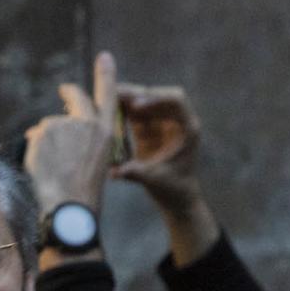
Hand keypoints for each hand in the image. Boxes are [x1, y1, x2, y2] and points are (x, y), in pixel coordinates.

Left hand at [24, 52, 118, 213]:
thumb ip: (78, 142)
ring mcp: (65, 125)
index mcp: (107, 134)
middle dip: (69, 92)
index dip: (106, 75)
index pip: (108, 97)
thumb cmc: (82, 197)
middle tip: (64, 90)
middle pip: (75, 99)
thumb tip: (43, 128)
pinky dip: (34, 150)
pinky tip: (41, 168)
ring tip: (51, 170)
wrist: (69, 209)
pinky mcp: (45, 130)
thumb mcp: (93, 165)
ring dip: (45, 142)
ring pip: (49, 127)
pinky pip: (34, 136)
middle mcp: (88, 124)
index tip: (105, 56)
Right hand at [112, 84, 203, 215]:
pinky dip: (118, 109)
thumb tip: (114, 172)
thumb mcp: (155, 180)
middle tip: (111, 94)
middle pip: (155, 96)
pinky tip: (102, 110)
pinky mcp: (146, 127)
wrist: (174, 197)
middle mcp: (175, 119)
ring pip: (141, 100)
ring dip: (123, 98)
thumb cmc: (172, 189)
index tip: (136, 105)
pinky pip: (132, 112)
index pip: (175, 101)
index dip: (155, 99)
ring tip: (103, 98)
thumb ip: (136, 173)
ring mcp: (160, 121)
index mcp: (187, 128)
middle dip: (134, 93)